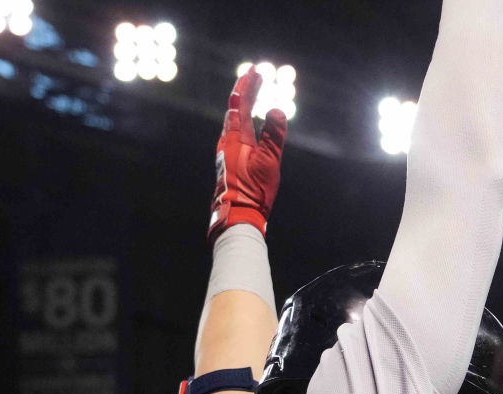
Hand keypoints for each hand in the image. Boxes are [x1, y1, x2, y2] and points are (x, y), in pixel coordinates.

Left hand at [209, 69, 287, 239]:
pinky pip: (234, 132)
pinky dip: (241, 120)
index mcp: (236, 137)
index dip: (247, 86)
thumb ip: (273, 136)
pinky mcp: (228, 160)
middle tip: (255, 78)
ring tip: (251, 96)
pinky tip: (246, 127)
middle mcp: (228, 140)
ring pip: (233, 120)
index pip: (240, 104)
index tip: (254, 71)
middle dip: (245, 92)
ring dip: (243, 105)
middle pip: (235, 109)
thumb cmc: (253, 190)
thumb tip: (276, 109)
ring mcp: (226, 150)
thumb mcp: (268, 162)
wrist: (236, 214)